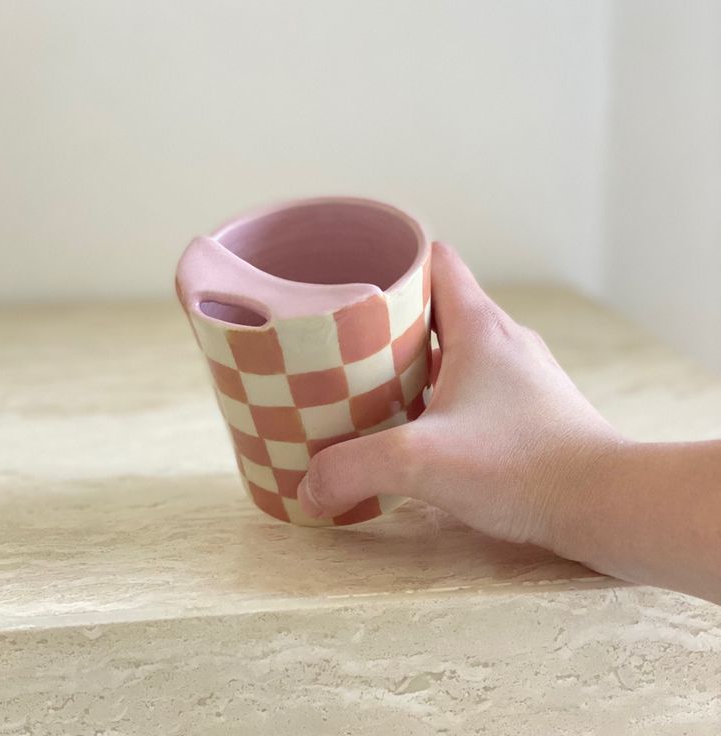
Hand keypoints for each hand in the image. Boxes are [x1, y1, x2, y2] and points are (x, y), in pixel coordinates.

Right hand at [297, 242, 621, 548]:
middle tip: (348, 346)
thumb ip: (355, 468)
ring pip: (456, 347)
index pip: (435, 261)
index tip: (355, 283)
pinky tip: (419, 426)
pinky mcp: (526, 409)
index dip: (393, 263)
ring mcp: (519, 375)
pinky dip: (441, 393)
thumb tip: (308, 488)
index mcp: (479, 326)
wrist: (604, 505)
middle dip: (390, 320)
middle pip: (438, 305)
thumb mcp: (422, 462)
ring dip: (415, 361)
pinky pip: (473, 384)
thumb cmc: (525, 467)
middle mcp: (503, 341)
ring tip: (373, 387)